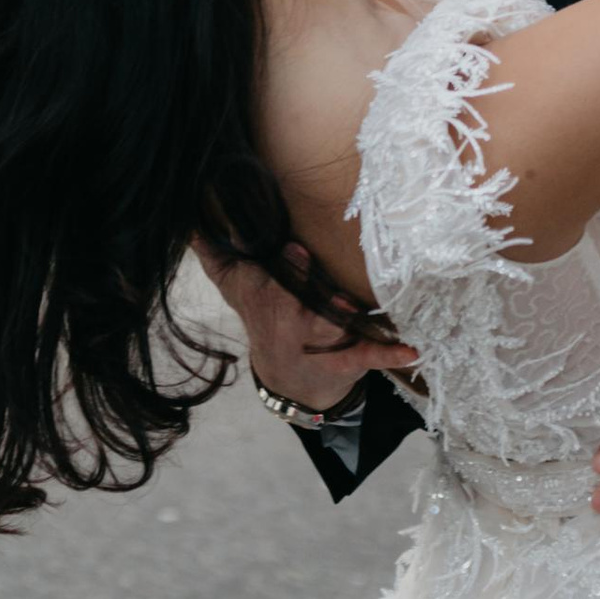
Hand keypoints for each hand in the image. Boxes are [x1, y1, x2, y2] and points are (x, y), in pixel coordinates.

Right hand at [193, 241, 421, 416]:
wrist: (290, 380)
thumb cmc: (268, 313)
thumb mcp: (237, 284)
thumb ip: (215, 252)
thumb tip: (187, 218)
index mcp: (264, 301)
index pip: (268, 284)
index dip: (283, 269)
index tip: (295, 248)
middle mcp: (288, 326)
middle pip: (297, 307)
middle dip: (308, 289)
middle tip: (321, 272)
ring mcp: (317, 347)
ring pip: (327, 332)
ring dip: (341, 322)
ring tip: (355, 314)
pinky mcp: (345, 363)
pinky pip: (366, 359)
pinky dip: (388, 355)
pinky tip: (411, 350)